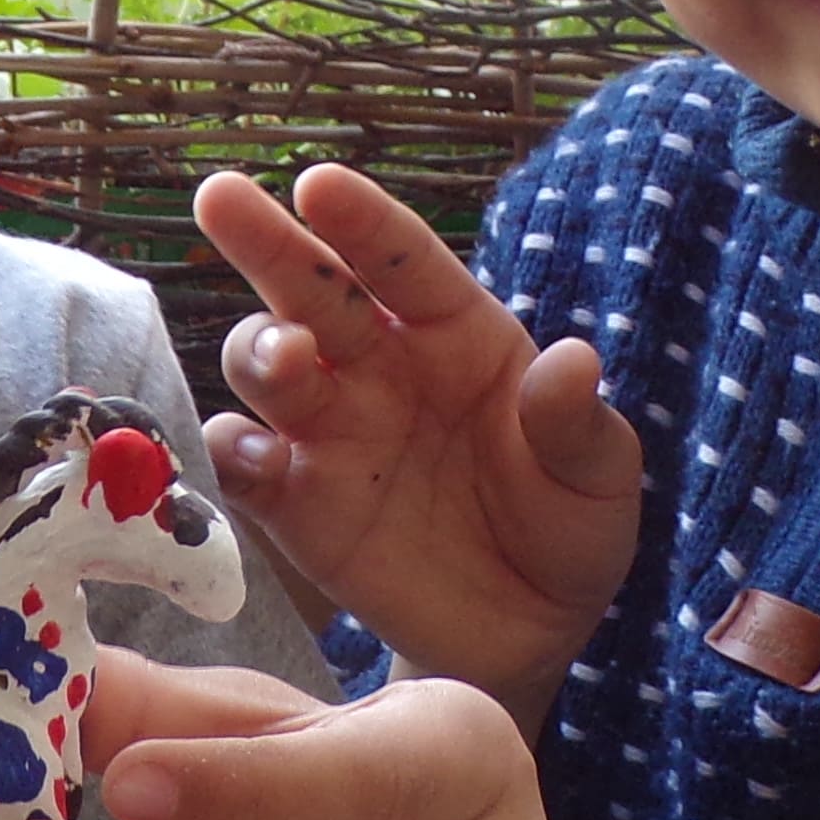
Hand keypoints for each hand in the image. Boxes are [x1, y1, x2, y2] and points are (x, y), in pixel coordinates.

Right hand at [194, 164, 642, 717]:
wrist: (527, 634)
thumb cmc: (568, 528)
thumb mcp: (599, 477)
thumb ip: (576, 424)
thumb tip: (572, 362)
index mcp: (455, 334)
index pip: (403, 263)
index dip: (362, 222)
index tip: (319, 185)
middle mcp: (379, 368)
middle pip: (309, 289)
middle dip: (265, 241)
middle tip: (221, 199)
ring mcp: (330, 434)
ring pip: (265, 364)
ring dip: (258, 349)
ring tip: (285, 356)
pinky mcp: (296, 505)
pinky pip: (244, 464)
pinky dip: (233, 452)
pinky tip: (254, 453)